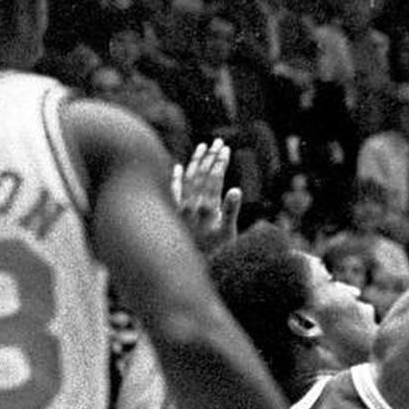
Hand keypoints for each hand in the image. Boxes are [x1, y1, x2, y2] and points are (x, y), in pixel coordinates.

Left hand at [171, 138, 241, 252]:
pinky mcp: (172, 213)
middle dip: (211, 157)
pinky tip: (176, 167)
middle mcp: (192, 205)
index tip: (225, 148)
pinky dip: (174, 178)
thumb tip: (236, 189)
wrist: (187, 267)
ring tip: (202, 147)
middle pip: (202, 174)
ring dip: (195, 162)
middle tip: (218, 141)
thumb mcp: (228, 234)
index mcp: (207, 207)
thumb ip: (231, 210)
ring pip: (187, 178)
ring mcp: (181, 208)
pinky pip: (172, 191)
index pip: (214, 178)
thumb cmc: (214, 253)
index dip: (220, 162)